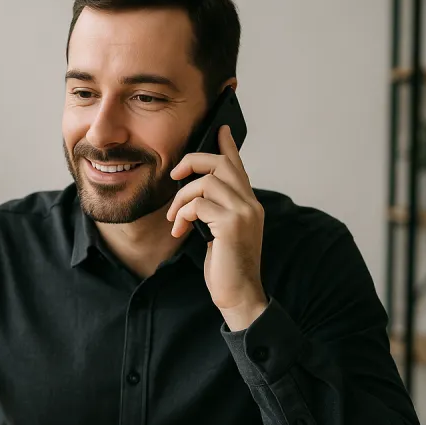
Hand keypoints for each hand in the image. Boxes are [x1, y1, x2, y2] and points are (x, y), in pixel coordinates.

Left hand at [167, 125, 268, 330]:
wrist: (239, 296)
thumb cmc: (227, 267)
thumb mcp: (221, 234)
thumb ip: (217, 211)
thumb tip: (197, 195)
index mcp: (249, 204)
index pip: (239, 166)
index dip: (227, 145)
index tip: (220, 128)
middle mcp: (250, 204)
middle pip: (220, 163)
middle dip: (192, 162)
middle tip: (174, 175)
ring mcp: (244, 212)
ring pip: (205, 182)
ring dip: (181, 198)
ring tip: (175, 218)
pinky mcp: (232, 224)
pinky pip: (198, 204)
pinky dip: (183, 214)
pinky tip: (179, 232)